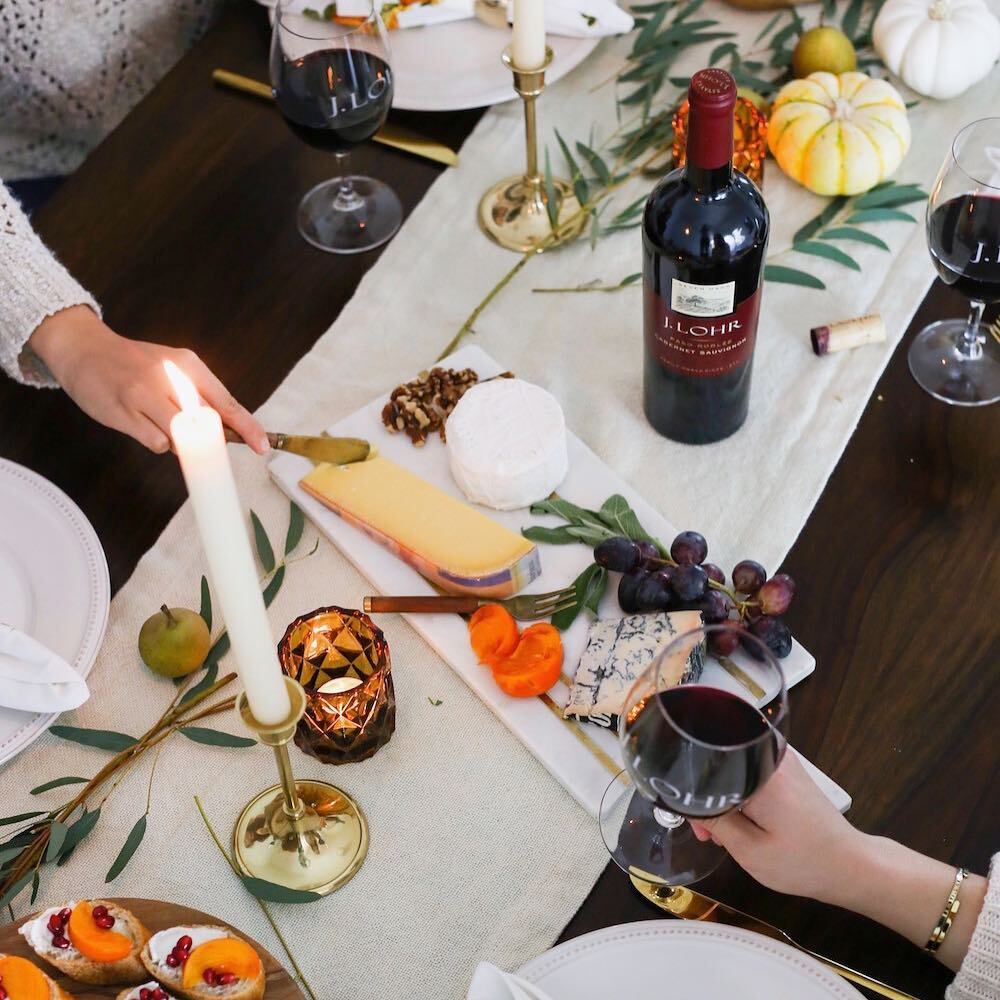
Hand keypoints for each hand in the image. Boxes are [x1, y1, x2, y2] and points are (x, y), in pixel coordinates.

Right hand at [28, 306, 268, 454]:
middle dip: (210, 439)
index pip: (226, 402)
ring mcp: (143, 396)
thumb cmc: (135, 363)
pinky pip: (155, 443)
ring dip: (178, 442)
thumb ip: (200, 394)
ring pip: (180, 438)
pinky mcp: (123, 413)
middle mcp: (168, 378)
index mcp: (187, 364)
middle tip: (206, 444)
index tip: (262, 445)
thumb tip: (229, 429)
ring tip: (159, 421)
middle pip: (206, 424)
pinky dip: (156, 442)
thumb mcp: (173, 367)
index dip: (246, 427)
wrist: (83, 349)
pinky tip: (141, 424)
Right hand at [689, 752, 862, 903]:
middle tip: (708, 835)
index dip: (691, 795)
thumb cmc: (804, 861)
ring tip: (724, 834)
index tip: (694, 824)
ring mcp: (781, 759)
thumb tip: (685, 800)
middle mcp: (771, 754)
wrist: (851, 866)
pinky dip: (739, 795)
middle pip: (720, 765)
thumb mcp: (750, 850)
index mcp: (761, 770)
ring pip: (733, 771)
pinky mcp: (787, 769)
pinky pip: (749, 774)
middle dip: (707, 797)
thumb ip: (715, 821)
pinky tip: (741, 822)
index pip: (708, 768)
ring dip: (723, 797)